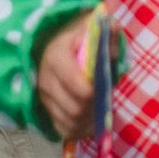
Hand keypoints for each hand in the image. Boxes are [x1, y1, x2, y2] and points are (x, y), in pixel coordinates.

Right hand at [36, 10, 102, 139]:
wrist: (58, 41)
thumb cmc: (80, 35)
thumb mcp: (94, 27)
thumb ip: (108, 32)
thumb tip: (114, 37)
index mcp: (55, 57)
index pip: (76, 85)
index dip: (94, 92)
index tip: (105, 86)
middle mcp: (45, 80)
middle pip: (74, 108)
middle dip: (94, 108)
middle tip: (106, 100)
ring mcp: (44, 98)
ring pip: (69, 122)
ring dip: (88, 120)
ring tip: (100, 110)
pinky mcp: (46, 110)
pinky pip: (63, 129)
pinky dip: (79, 129)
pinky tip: (90, 120)